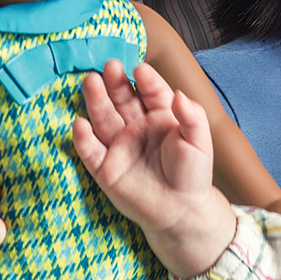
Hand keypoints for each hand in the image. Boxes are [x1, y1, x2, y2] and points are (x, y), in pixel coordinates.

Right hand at [73, 60, 236, 276]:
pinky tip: (80, 124)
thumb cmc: (192, 174)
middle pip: (122, 99)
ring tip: (90, 82)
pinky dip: (83, 139)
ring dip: (96, 101)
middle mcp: (136, 126)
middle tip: (109, 67)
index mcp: (160, 115)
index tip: (140, 71)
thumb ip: (192, 116)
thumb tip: (180, 95)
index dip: (145, 80)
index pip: (150, 91)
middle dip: (115, 83)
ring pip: (104, 118)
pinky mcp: (105, 168)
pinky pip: (91, 151)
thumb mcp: (199, 143)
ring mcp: (119, 145)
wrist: (181, 213)